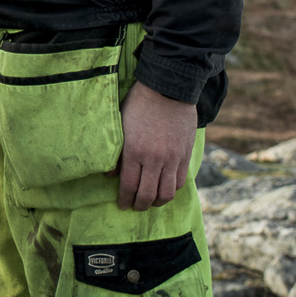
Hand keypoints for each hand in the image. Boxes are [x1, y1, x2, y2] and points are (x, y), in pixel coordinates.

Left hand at [116, 81, 196, 210]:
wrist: (167, 89)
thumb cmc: (138, 104)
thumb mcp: (120, 125)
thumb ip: (116, 152)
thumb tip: (110, 175)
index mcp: (134, 151)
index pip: (128, 185)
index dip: (124, 199)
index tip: (122, 205)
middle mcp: (154, 159)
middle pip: (148, 194)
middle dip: (140, 205)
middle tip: (135, 207)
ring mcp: (172, 158)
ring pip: (166, 193)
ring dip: (158, 202)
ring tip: (151, 202)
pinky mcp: (185, 155)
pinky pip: (180, 181)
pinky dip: (172, 190)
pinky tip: (165, 189)